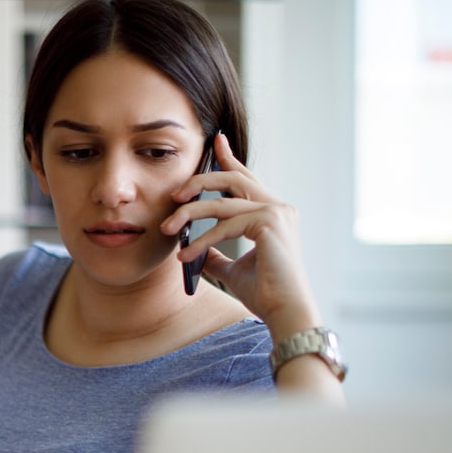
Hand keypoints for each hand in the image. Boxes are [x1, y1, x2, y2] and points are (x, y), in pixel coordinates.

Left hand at [161, 133, 320, 334]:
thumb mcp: (232, 269)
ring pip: (221, 202)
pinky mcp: (270, 224)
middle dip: (197, 183)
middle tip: (173, 195)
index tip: (216, 141)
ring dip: (188, 215)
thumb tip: (196, 251)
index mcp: (273, 212)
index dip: (229, 158)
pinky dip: (202, 240)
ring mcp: (277, 212)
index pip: (246, 178)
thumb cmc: (264, 292)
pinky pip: (225, 225)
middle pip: (231, 179)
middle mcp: (278, 207)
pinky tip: (186, 256)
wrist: (284, 311)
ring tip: (167, 230)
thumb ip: (217, 255)